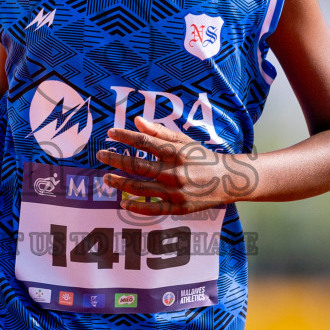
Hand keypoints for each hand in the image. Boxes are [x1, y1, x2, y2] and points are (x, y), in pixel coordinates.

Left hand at [96, 117, 254, 215]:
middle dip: (116, 159)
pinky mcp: (179, 207)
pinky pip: (153, 209)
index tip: (110, 133)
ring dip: (120, 183)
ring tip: (106, 178)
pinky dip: (137, 207)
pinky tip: (123, 203)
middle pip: (137, 165)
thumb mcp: (185, 141)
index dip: (125, 137)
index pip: (144, 142)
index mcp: (176, 152)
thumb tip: (136, 120)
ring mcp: (176, 192)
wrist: (229, 180)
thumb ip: (160, 132)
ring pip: (140, 188)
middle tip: (100, 155)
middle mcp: (174, 172)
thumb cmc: (203, 157)